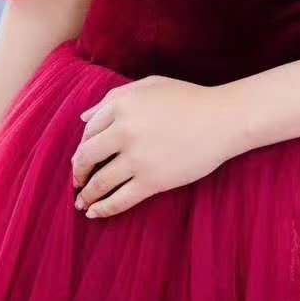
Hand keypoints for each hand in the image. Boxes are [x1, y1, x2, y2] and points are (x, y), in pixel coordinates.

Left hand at [70, 75, 234, 219]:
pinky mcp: (152, 181)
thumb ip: (114, 99)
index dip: (83, 146)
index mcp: (121, 104)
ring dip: (87, 194)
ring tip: (81, 201)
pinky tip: (94, 213)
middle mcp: (124, 131)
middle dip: (78, 172)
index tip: (83, 157)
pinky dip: (103, 209)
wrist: (222, 120)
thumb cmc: (188, 99)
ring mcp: (137, 158)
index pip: (89, 130)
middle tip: (77, 181)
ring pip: (100, 182)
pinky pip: (120, 200)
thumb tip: (84, 119)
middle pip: (86, 157)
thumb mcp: (149, 87)